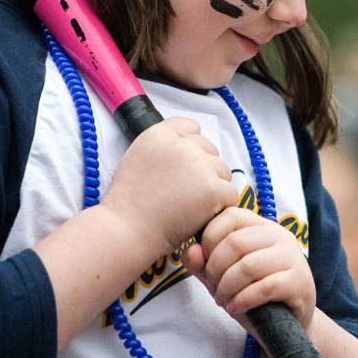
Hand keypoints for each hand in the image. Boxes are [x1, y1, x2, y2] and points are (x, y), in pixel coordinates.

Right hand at [100, 118, 238, 256]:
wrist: (126, 230)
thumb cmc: (128, 203)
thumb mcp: (137, 158)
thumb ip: (162, 148)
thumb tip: (186, 148)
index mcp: (160, 133)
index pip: (192, 127)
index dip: (191, 147)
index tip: (185, 167)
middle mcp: (182, 144)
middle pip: (210, 150)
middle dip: (203, 169)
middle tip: (185, 193)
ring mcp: (199, 165)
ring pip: (223, 171)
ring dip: (214, 188)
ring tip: (190, 206)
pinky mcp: (213, 188)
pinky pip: (230, 194)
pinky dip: (220, 208)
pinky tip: (200, 216)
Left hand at [181, 207, 315, 329]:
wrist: (289, 324)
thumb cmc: (252, 293)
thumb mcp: (222, 276)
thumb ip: (203, 263)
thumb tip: (190, 251)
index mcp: (260, 225)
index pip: (229, 216)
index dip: (209, 239)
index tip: (205, 264)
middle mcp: (279, 235)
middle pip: (235, 242)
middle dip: (215, 268)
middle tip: (213, 287)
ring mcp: (292, 257)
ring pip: (248, 265)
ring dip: (227, 287)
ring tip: (222, 300)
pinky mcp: (300, 282)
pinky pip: (265, 287)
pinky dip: (243, 300)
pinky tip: (235, 308)